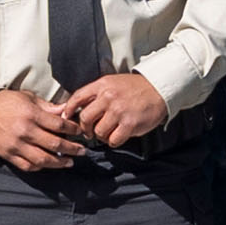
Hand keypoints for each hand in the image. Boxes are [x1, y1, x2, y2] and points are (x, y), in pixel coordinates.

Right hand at [0, 87, 89, 171]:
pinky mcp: (8, 155)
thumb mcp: (28, 98)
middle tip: (82, 151)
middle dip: (72, 149)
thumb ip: (48, 107)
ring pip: (43, 159)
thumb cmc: (6, 102)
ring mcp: (16, 145)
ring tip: (69, 162)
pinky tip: (48, 165)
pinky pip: (27, 166)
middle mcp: (25, 131)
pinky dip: (40, 167)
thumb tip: (66, 110)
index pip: (58, 125)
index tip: (79, 132)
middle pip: (55, 144)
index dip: (72, 129)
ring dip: (59, 163)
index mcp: (31, 115)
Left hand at [56, 70, 171, 147]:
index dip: (68, 110)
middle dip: (85, 129)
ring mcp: (119, 111)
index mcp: (102, 85)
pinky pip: (113, 140)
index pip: (77, 97)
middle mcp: (109, 97)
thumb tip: (78, 108)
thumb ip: (96, 93)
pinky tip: (119, 135)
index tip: (67, 118)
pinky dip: (113, 141)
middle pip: (85, 118)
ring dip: (102, 136)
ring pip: (99, 132)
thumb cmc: (135, 88)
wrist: (158, 89)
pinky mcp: (130, 124)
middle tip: (89, 132)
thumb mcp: (112, 83)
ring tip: (109, 132)